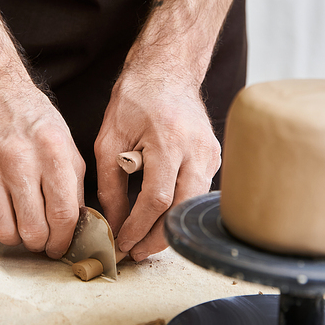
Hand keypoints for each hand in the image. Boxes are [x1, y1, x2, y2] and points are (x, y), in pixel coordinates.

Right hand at [0, 71, 84, 257]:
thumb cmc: (32, 119)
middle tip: (40, 239)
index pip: (63, 213)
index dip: (64, 239)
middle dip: (40, 243)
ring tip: (18, 226)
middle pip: (32, 228)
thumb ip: (74, 184)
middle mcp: (18, 157)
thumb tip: (77, 226)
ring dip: (13, 238)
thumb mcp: (65, 143)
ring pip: (2, 231)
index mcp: (52, 149)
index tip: (61, 246)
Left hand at [94, 65, 220, 261]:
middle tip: (136, 253)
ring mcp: (210, 152)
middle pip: (182, 209)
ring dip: (170, 227)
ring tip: (145, 241)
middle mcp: (195, 149)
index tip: (122, 243)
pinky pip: (199, 190)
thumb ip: (110, 184)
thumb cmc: (134, 100)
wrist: (166, 71)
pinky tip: (161, 217)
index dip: (138, 228)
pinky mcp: (215, 154)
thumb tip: (113, 224)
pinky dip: (180, 207)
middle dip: (158, 238)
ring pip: (194, 204)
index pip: (156, 200)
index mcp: (167, 141)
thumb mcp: (109, 139)